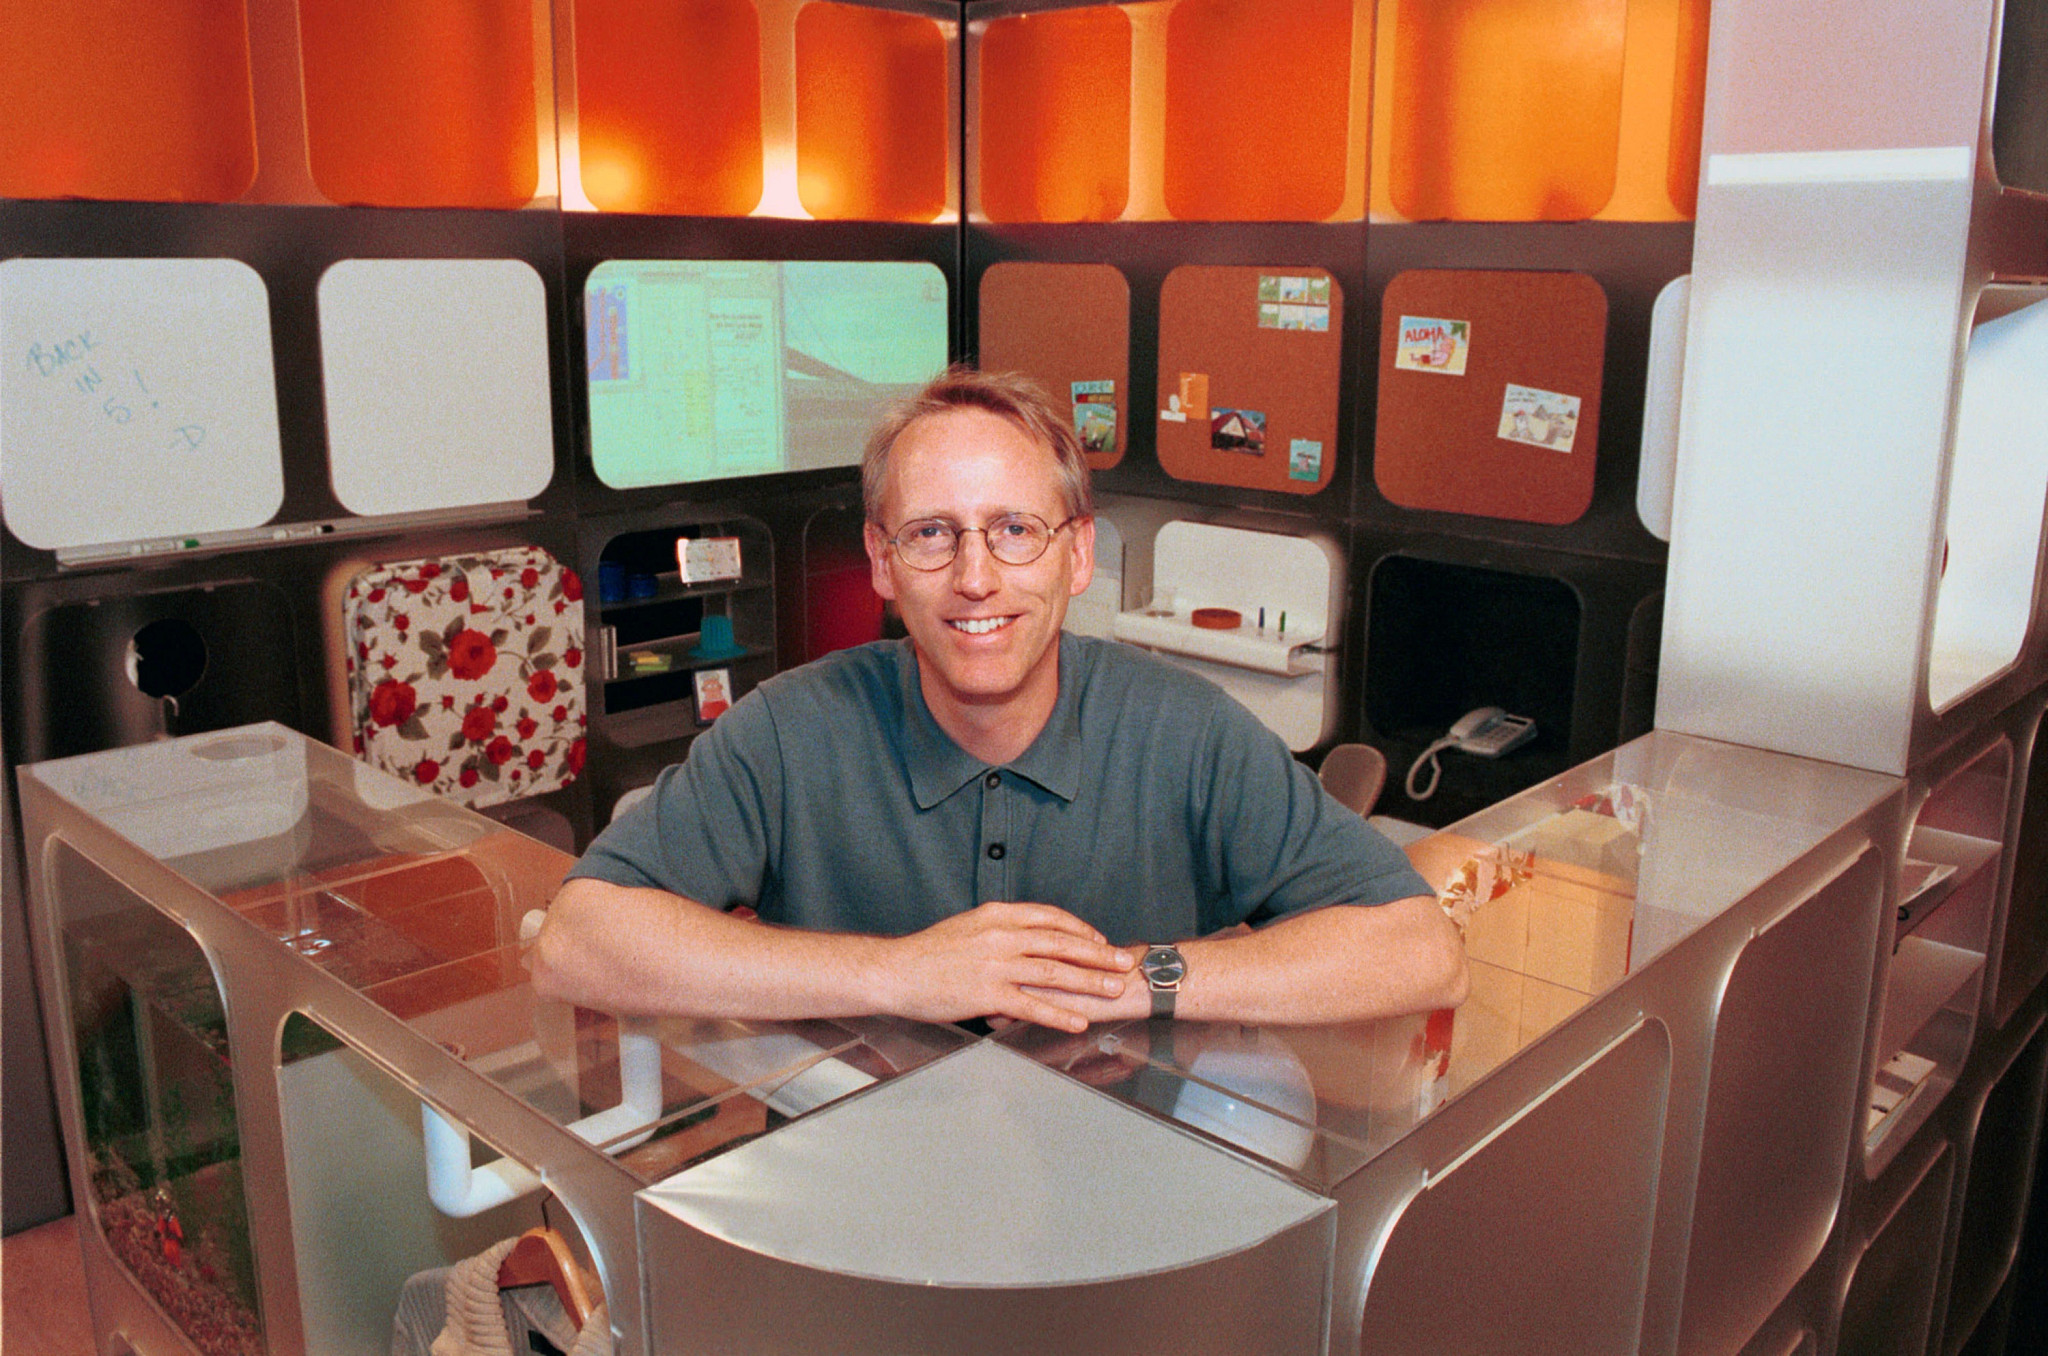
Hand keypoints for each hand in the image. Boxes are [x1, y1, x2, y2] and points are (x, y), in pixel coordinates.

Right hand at [880, 901, 1136, 1032]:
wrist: (895, 971)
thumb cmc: (928, 952)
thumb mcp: (968, 926)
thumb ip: (1000, 929)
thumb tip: (1026, 937)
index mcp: (998, 914)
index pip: (1051, 917)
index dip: (1081, 929)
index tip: (1100, 940)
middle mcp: (1002, 935)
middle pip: (1062, 942)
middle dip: (1098, 954)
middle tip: (1125, 963)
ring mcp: (996, 965)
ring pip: (1055, 972)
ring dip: (1090, 982)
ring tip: (1114, 991)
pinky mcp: (988, 994)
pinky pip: (1033, 1005)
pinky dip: (1060, 1014)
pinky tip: (1079, 1021)